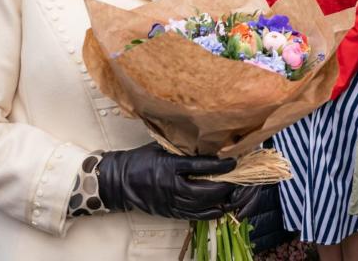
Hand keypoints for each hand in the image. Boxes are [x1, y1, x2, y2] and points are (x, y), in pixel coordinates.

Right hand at [98, 142, 250, 219]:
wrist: (119, 181)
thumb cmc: (141, 160)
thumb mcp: (161, 147)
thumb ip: (182, 147)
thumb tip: (207, 142)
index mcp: (169, 166)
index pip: (200, 166)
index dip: (220, 164)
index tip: (234, 161)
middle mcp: (171, 186)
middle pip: (205, 189)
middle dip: (225, 184)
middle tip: (238, 177)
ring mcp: (171, 202)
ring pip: (202, 204)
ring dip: (221, 198)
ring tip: (233, 190)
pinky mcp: (171, 212)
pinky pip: (195, 216)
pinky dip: (211, 212)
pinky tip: (221, 206)